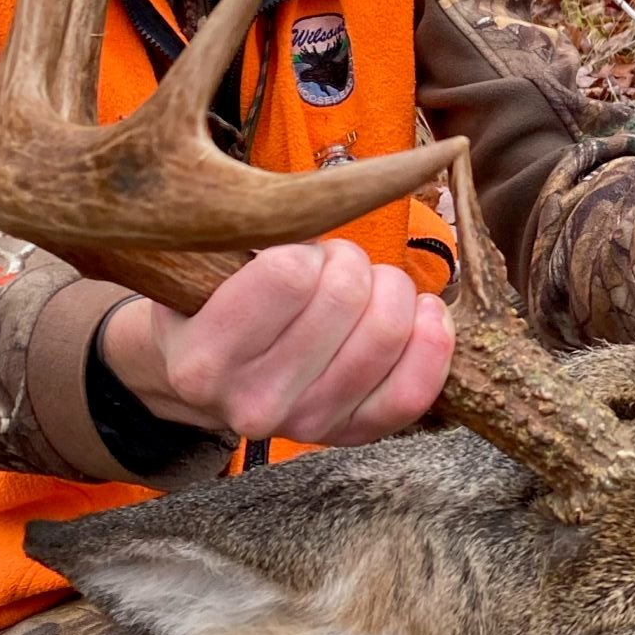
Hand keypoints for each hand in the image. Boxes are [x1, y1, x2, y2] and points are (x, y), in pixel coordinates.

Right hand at [100, 240, 454, 446]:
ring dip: (390, 290)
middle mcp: (254, 404)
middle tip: (335, 265)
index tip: (299, 252)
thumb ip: (242, 236)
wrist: (210, 379)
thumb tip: (311, 200)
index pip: (290, 274)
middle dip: (350, 261)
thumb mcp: (203, 265)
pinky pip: (415, 388)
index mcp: (205, 359)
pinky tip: (423, 311)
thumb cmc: (214, 306)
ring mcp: (308, 424)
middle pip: (348, 296)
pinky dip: (432, 338)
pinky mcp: (353, 434)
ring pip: (388, 333)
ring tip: (367, 287)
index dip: (307, 247)